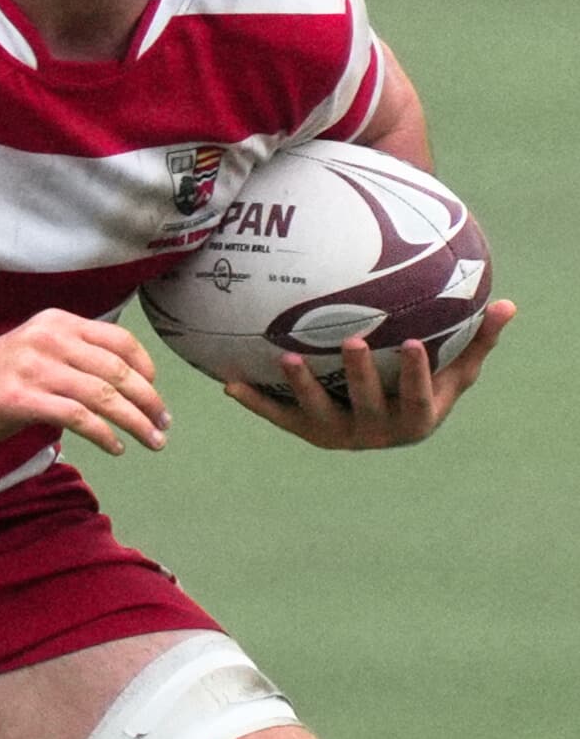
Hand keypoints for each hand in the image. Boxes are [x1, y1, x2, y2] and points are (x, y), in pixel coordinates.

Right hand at [0, 308, 170, 455]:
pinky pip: (77, 418)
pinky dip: (104, 435)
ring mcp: (34, 369)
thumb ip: (74, 355)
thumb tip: (123, 380)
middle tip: (163, 423)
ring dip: (135, 422)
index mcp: (56, 323)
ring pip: (103, 396)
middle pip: (117, 371)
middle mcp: (48, 340)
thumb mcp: (36, 350)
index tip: (156, 392)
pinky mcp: (21, 399)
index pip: (119, 340)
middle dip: (148, 401)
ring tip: (151, 441)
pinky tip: (115, 447)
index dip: (146, 368)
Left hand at [229, 300, 511, 449]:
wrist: (389, 428)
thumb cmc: (426, 390)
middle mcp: (376, 432)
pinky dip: (255, 402)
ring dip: (301, 386)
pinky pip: (278, 417)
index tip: (410, 342)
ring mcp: (338, 434)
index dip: (415, 374)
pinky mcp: (305, 432)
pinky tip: (229, 384)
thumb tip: (509, 304)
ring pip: (317, 413)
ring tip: (286, 357)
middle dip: (358, 375)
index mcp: (415, 419)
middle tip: (350, 340)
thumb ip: (478, 342)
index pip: (418, 398)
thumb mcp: (455, 372)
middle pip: (367, 403)